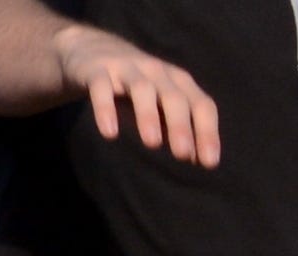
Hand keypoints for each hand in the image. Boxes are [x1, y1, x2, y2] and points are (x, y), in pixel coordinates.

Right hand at [57, 21, 217, 165]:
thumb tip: (197, 159)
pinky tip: (110, 133)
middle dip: (181, 126)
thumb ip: (177, 128)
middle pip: (174, 97)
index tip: (209, 163)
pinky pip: (101, 87)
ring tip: (153, 144)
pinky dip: (105, 109)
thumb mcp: (159, 106)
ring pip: (142, 88)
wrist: (88, 49)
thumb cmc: (133, 88)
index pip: (202, 105)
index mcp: (179, 82)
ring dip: (149, 116)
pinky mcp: (96, 69)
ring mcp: (126, 68)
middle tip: (183, 155)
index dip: (208, 132)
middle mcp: (157, 71)